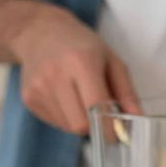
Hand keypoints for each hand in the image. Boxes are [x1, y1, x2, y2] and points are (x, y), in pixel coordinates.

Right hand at [11, 3, 139, 133]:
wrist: (39, 33)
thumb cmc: (81, 45)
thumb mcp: (111, 60)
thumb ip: (126, 91)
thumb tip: (137, 119)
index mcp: (81, 62)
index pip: (96, 107)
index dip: (109, 126)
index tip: (118, 133)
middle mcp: (56, 76)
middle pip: (80, 124)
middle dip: (94, 125)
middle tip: (100, 114)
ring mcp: (38, 89)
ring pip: (67, 126)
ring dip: (80, 121)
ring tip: (80, 99)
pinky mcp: (29, 99)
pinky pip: (54, 122)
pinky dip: (65, 117)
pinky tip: (65, 98)